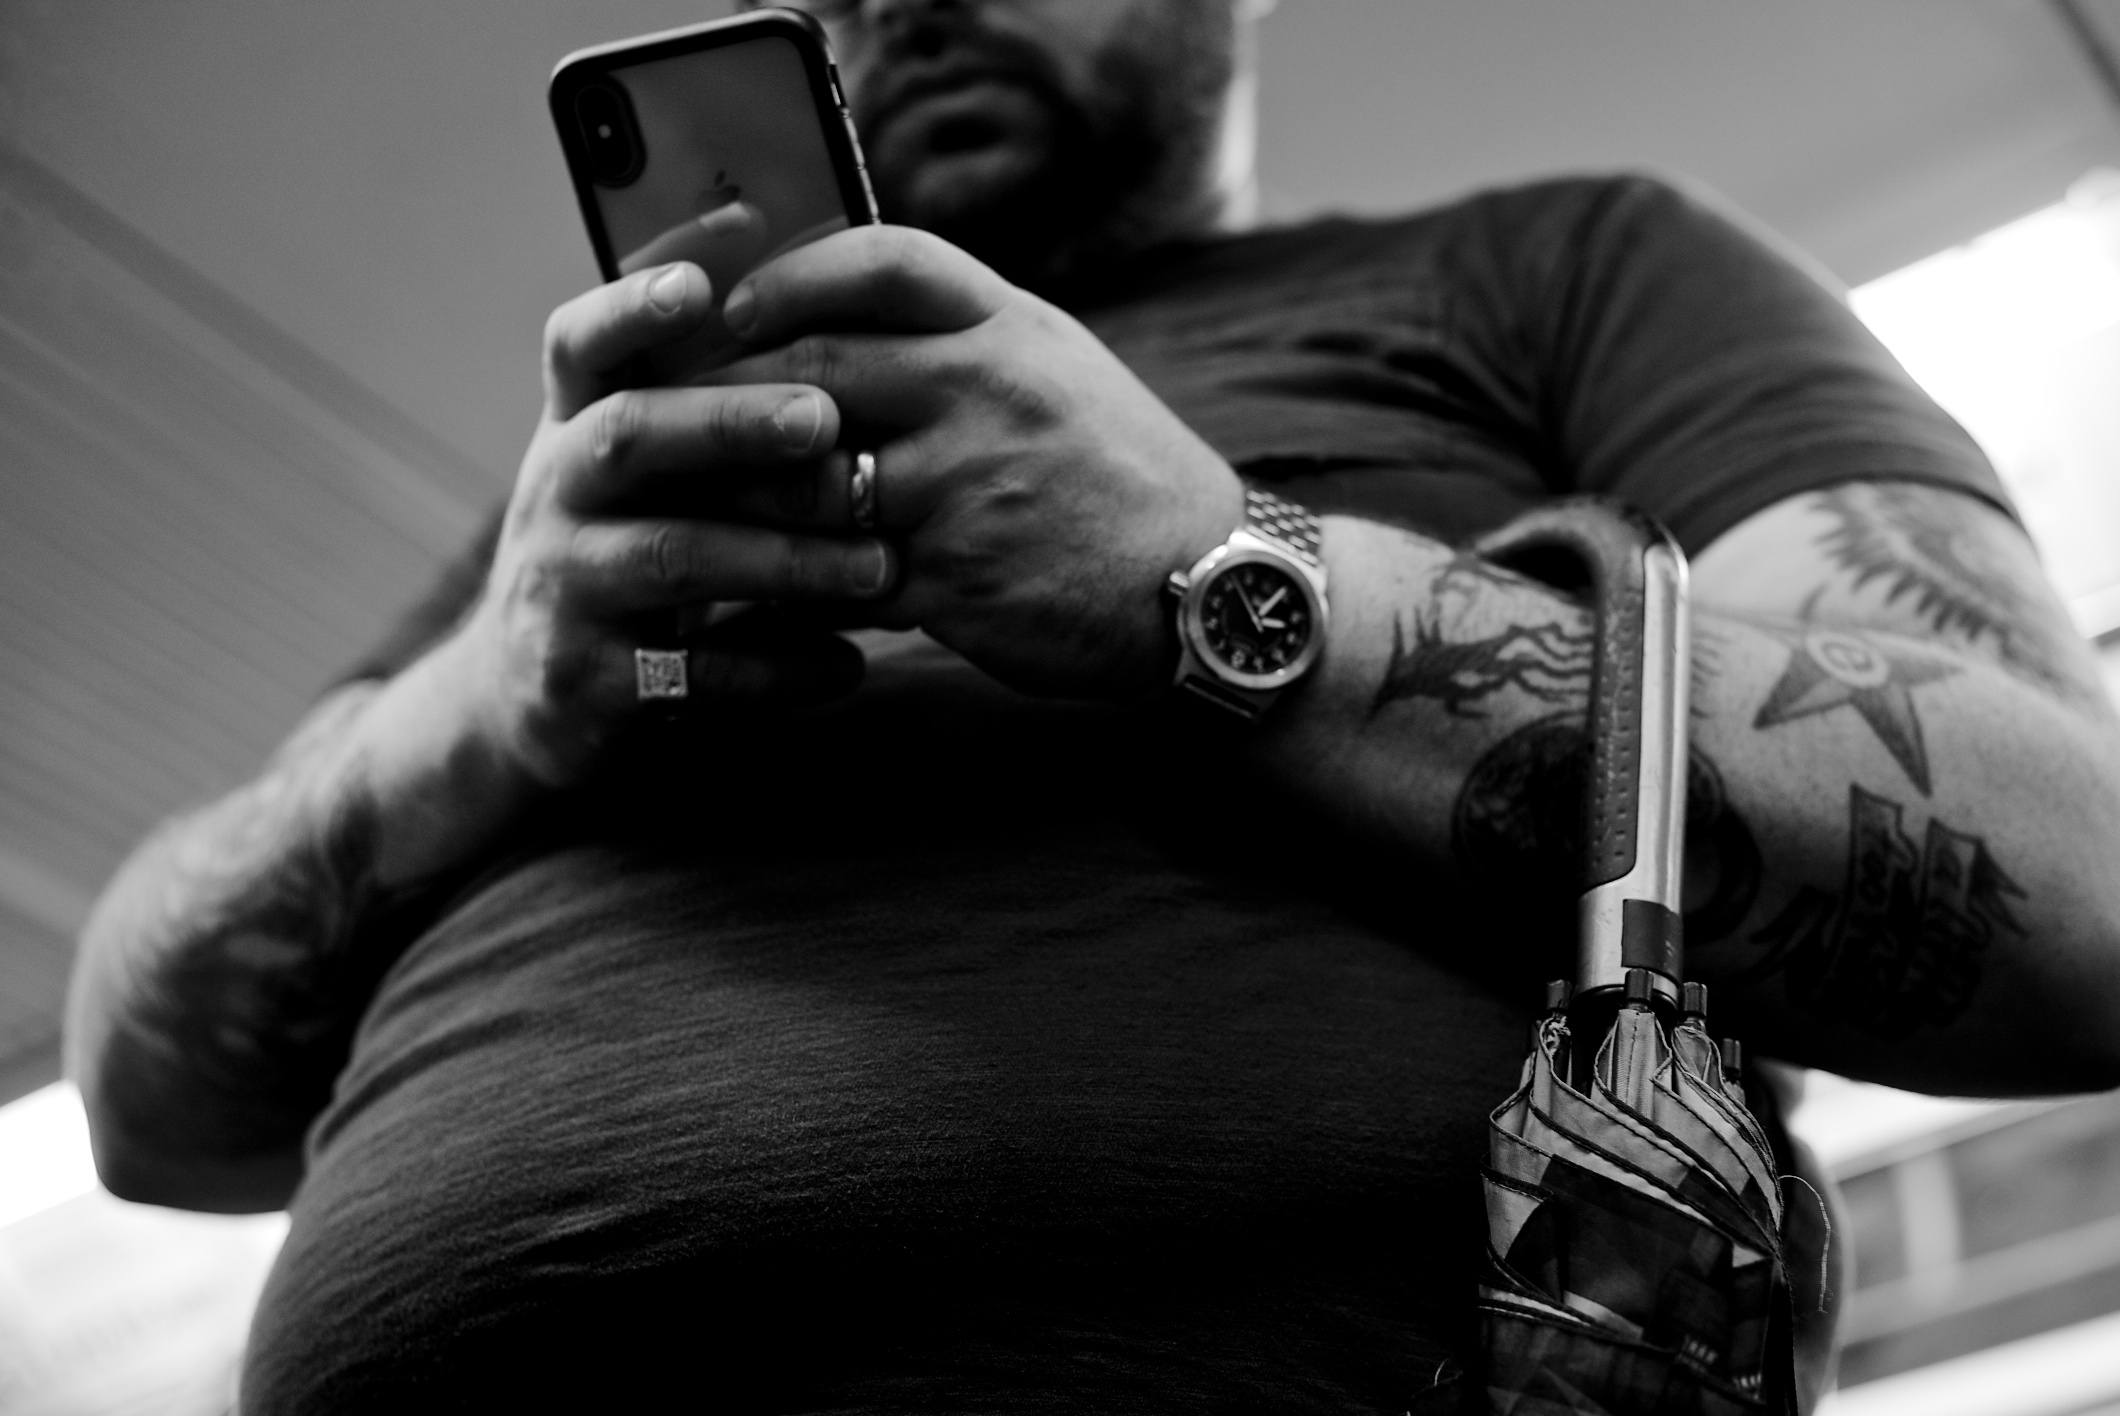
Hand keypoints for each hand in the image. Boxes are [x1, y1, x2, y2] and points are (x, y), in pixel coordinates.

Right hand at [435, 261, 898, 787]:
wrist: (524, 701)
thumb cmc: (621, 549)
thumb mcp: (636, 471)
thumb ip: (697, 399)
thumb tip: (805, 277)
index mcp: (572, 427)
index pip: (578, 344)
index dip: (631, 304)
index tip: (702, 283)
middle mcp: (556, 495)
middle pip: (629, 436)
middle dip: (730, 420)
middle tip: (826, 418)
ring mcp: (567, 589)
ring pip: (675, 557)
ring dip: (788, 557)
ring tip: (883, 564)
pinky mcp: (593, 683)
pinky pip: (696, 675)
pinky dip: (779, 669)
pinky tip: (848, 663)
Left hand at [707, 225, 1244, 699]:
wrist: (1206, 588)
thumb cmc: (1119, 476)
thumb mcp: (1058, 371)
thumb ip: (962, 340)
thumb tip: (840, 323)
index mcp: (1011, 328)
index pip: (882, 262)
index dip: (790, 274)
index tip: (734, 306)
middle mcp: (988, 391)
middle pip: (817, 369)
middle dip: (732, 399)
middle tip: (678, 422)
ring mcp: (970, 486)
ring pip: (810, 483)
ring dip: (748, 503)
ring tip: (703, 512)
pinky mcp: (956, 580)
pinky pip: (839, 579)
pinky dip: (793, 589)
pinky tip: (763, 594)